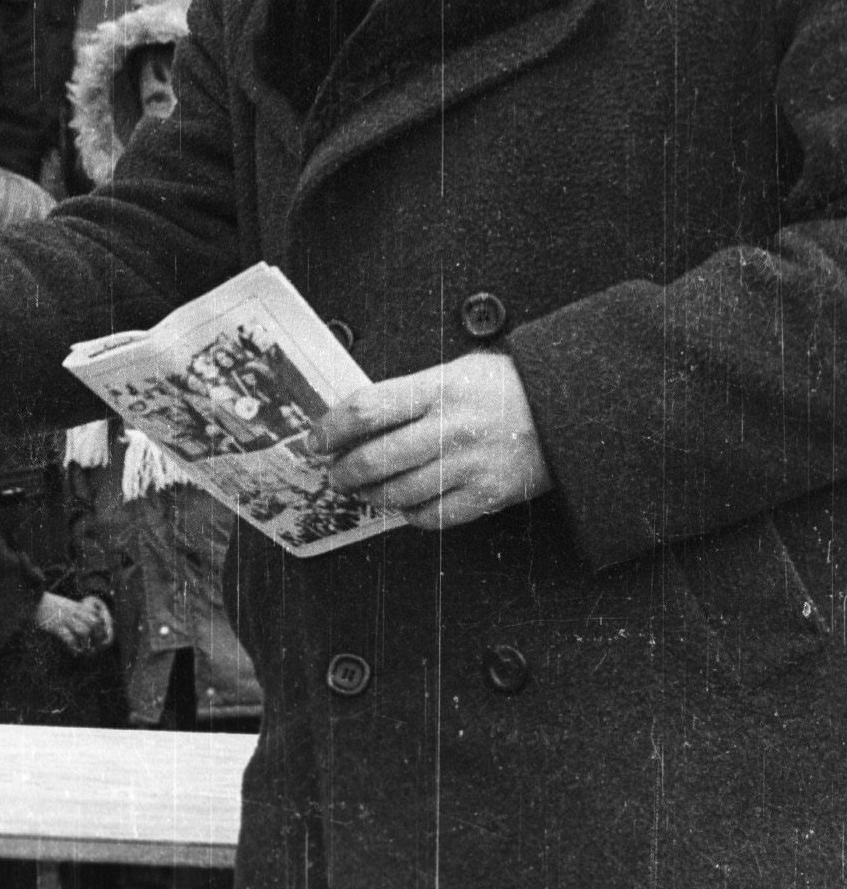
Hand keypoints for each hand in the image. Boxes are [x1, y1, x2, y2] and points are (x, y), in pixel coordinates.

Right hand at [37, 590, 114, 657]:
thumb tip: (83, 618)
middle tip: (94, 643)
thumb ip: (74, 610)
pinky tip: (74, 652)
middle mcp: (73, 612)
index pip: (96, 614)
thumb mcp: (64, 604)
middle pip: (93, 623)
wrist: (31, 599)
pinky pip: (69, 638)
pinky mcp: (55, 627)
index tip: (99, 632)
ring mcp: (65, 619)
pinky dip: (73, 647)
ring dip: (86, 642)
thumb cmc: (46, 604)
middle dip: (96, 635)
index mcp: (75, 606)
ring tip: (84, 649)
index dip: (100, 624)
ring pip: (84, 631)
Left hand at [307, 353, 551, 530]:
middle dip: (344, 471)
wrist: (570, 409)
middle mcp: (451, 427)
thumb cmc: (507, 387)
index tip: (317, 440)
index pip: (367, 410)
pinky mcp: (487, 494)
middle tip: (336, 473)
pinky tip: (404, 504)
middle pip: (374, 458)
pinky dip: (409, 514)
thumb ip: (411, 393)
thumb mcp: (456, 371)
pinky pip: (431, 516)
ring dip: (371, 496)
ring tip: (364, 490)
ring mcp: (470, 464)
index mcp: (439, 388)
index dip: (331, 428)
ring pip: (398, 493)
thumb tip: (358, 419)